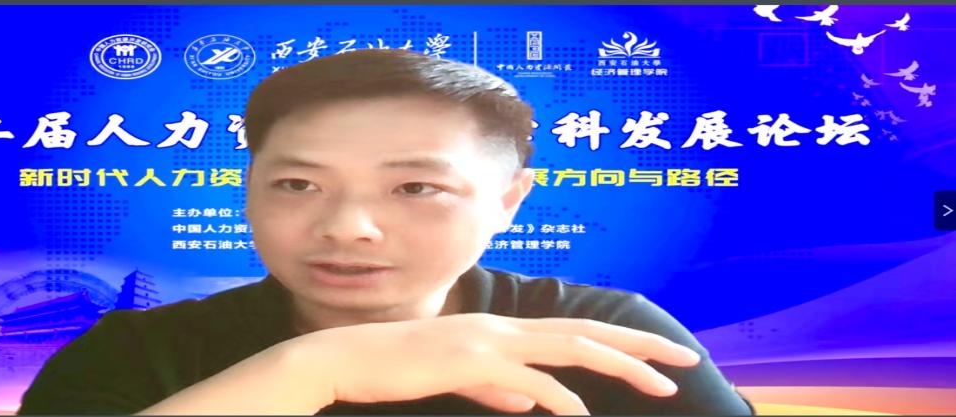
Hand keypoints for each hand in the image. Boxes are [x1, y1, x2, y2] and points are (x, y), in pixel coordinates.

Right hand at [287, 313, 701, 414]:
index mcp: (499, 330)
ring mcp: (487, 342)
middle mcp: (501, 329)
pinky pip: (528, 381)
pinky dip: (559, 399)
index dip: (618, 340)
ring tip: (659, 385)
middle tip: (685, 360)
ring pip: (570, 348)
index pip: (571, 331)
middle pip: (585, 333)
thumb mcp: (455, 376)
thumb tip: (532, 404)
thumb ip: (495, 387)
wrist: (347, 358)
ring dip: (620, 364)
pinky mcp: (470, 362)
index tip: (657, 355)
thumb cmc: (396, 367)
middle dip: (639, 345)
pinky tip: (579, 416)